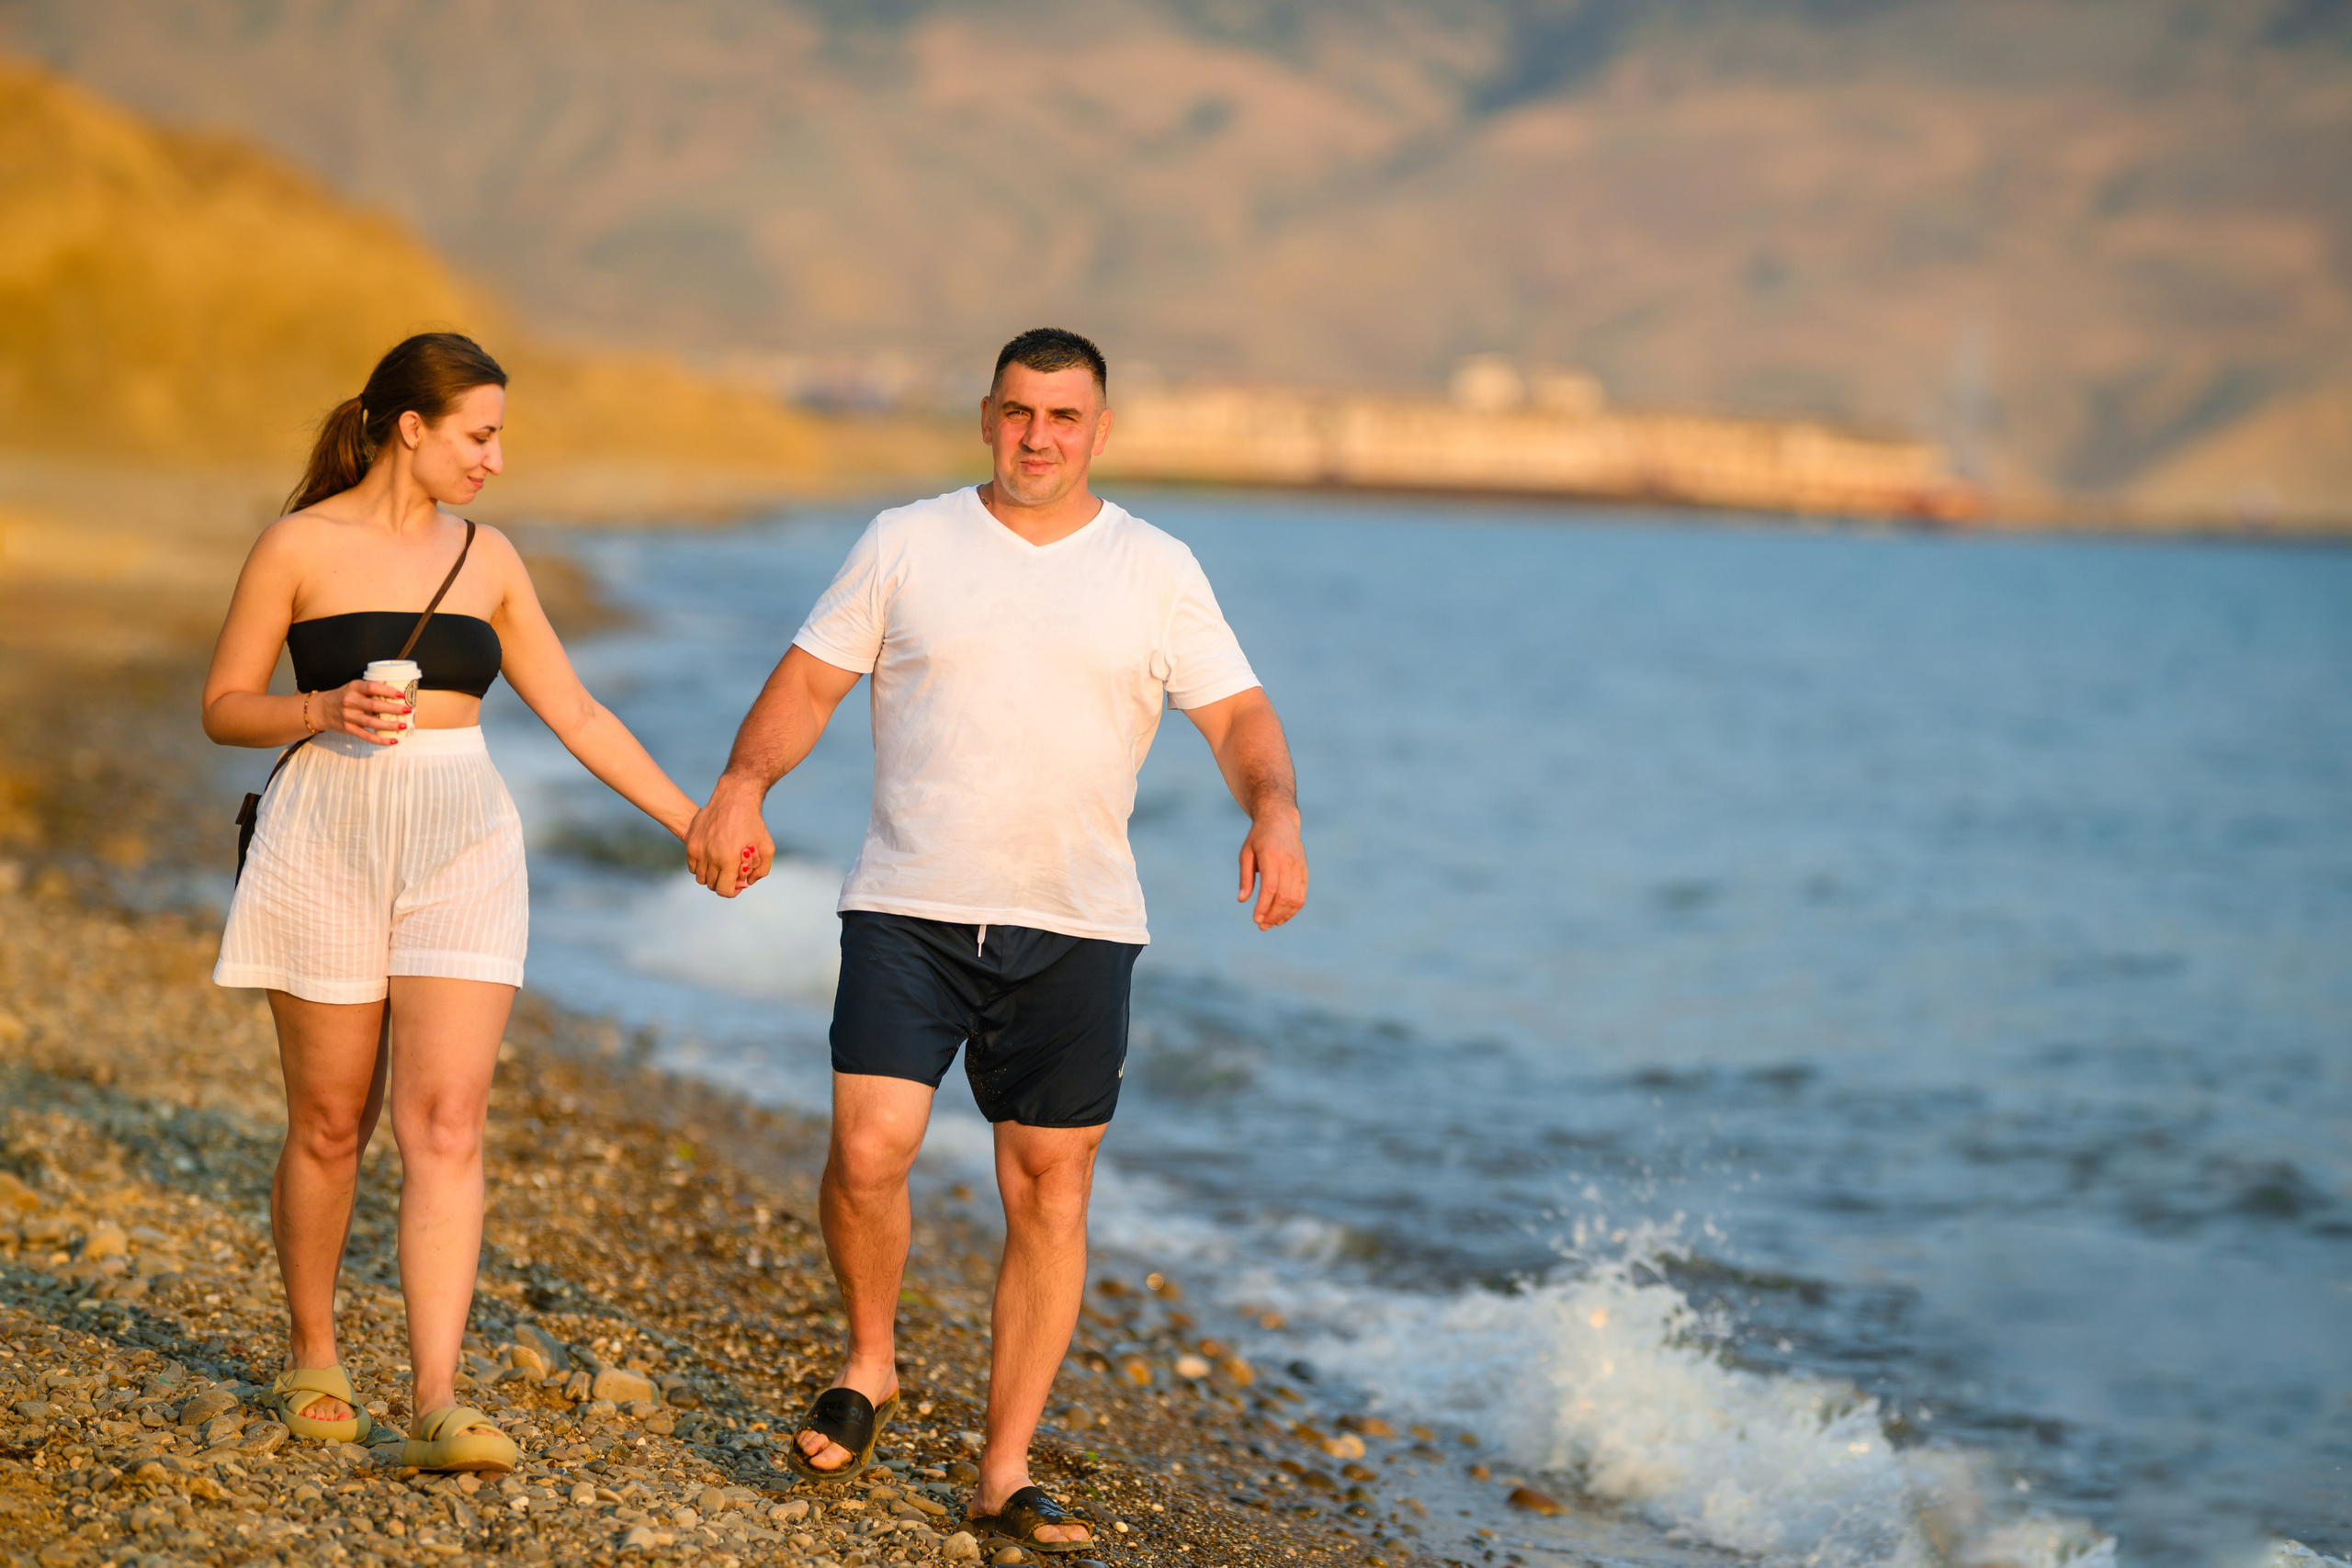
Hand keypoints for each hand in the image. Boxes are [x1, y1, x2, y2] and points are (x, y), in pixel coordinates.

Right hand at [316, 679, 408, 743]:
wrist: (321, 709)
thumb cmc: (345, 697)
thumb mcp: (354, 688)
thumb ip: (370, 691)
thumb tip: (398, 695)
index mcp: (354, 687)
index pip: (372, 688)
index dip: (387, 691)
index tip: (402, 695)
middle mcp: (350, 701)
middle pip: (374, 706)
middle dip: (393, 709)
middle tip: (407, 710)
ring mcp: (348, 716)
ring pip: (371, 723)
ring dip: (389, 725)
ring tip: (403, 726)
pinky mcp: (348, 729)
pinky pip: (366, 736)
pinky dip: (380, 740)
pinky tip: (392, 741)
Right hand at [686, 776, 773, 897]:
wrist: (734, 799)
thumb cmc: (753, 823)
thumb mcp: (767, 847)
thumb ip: (761, 871)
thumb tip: (747, 884)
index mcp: (729, 860)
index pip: (725, 890)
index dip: (733, 890)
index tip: (738, 883)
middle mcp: (711, 857)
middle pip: (713, 885)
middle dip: (724, 882)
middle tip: (732, 871)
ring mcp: (699, 850)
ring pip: (701, 878)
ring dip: (712, 876)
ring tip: (722, 864)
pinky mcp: (691, 843)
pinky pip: (693, 867)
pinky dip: (701, 867)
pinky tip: (713, 858)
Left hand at [1238, 809, 1306, 929]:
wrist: (1281, 821)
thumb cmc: (1258, 838)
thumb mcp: (1246, 854)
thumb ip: (1245, 877)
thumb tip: (1242, 900)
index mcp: (1271, 856)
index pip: (1270, 888)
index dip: (1263, 906)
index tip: (1256, 919)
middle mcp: (1288, 863)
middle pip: (1283, 897)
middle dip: (1272, 915)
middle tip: (1261, 925)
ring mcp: (1299, 867)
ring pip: (1295, 899)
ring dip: (1283, 915)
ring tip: (1270, 924)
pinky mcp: (1304, 871)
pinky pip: (1301, 895)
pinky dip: (1293, 909)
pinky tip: (1282, 917)